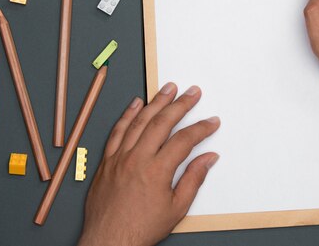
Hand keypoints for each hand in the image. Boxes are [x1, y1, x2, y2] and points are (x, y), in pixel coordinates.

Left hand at [78, 83, 219, 245]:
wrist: (109, 241)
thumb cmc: (141, 228)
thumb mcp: (176, 208)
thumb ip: (194, 179)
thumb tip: (208, 158)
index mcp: (156, 171)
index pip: (184, 140)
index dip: (201, 128)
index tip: (212, 121)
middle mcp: (137, 159)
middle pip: (162, 123)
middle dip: (181, 104)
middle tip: (192, 92)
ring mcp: (119, 158)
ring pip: (139, 121)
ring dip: (155, 102)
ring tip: (168, 88)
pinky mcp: (107, 161)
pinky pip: (117, 131)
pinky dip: (127, 115)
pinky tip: (136, 103)